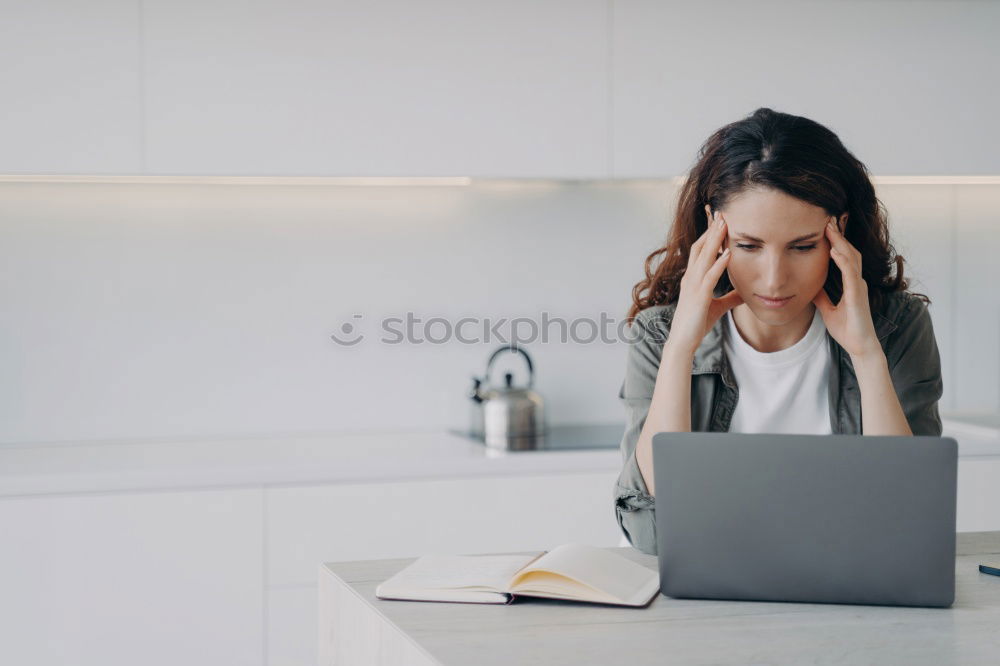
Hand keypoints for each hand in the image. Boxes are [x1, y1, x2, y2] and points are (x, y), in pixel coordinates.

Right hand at [668, 209, 743, 355]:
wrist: (683, 342)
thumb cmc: (696, 324)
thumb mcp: (718, 307)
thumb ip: (731, 297)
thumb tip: (746, 292)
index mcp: (693, 278)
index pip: (700, 250)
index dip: (709, 234)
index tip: (720, 220)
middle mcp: (690, 278)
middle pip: (700, 246)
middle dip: (711, 229)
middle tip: (722, 212)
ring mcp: (693, 286)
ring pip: (703, 257)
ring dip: (715, 240)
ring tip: (725, 223)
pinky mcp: (698, 297)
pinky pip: (709, 277)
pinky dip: (719, 264)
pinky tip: (729, 254)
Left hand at [812, 216, 881, 358]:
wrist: (859, 346)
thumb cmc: (848, 329)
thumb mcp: (828, 309)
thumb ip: (822, 296)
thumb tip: (811, 287)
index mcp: (851, 283)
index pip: (844, 256)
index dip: (836, 240)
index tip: (826, 226)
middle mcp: (857, 281)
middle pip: (849, 251)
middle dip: (839, 234)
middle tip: (828, 217)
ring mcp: (859, 287)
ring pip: (851, 257)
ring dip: (840, 241)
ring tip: (830, 227)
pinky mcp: (858, 295)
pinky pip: (850, 274)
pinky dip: (842, 260)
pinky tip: (834, 250)